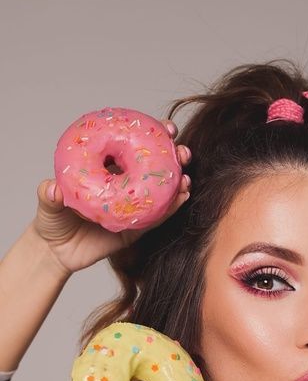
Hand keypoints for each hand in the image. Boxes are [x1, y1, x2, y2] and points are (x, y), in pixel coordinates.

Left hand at [33, 125, 191, 275]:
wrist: (56, 253)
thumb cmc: (51, 221)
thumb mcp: (48, 205)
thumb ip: (49, 196)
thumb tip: (52, 188)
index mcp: (105, 170)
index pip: (130, 147)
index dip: (149, 135)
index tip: (165, 127)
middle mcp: (122, 185)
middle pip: (152, 166)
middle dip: (172, 155)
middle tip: (182, 151)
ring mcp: (132, 206)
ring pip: (160, 190)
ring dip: (177, 181)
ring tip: (185, 176)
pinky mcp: (137, 228)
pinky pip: (158, 217)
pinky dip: (172, 207)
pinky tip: (182, 197)